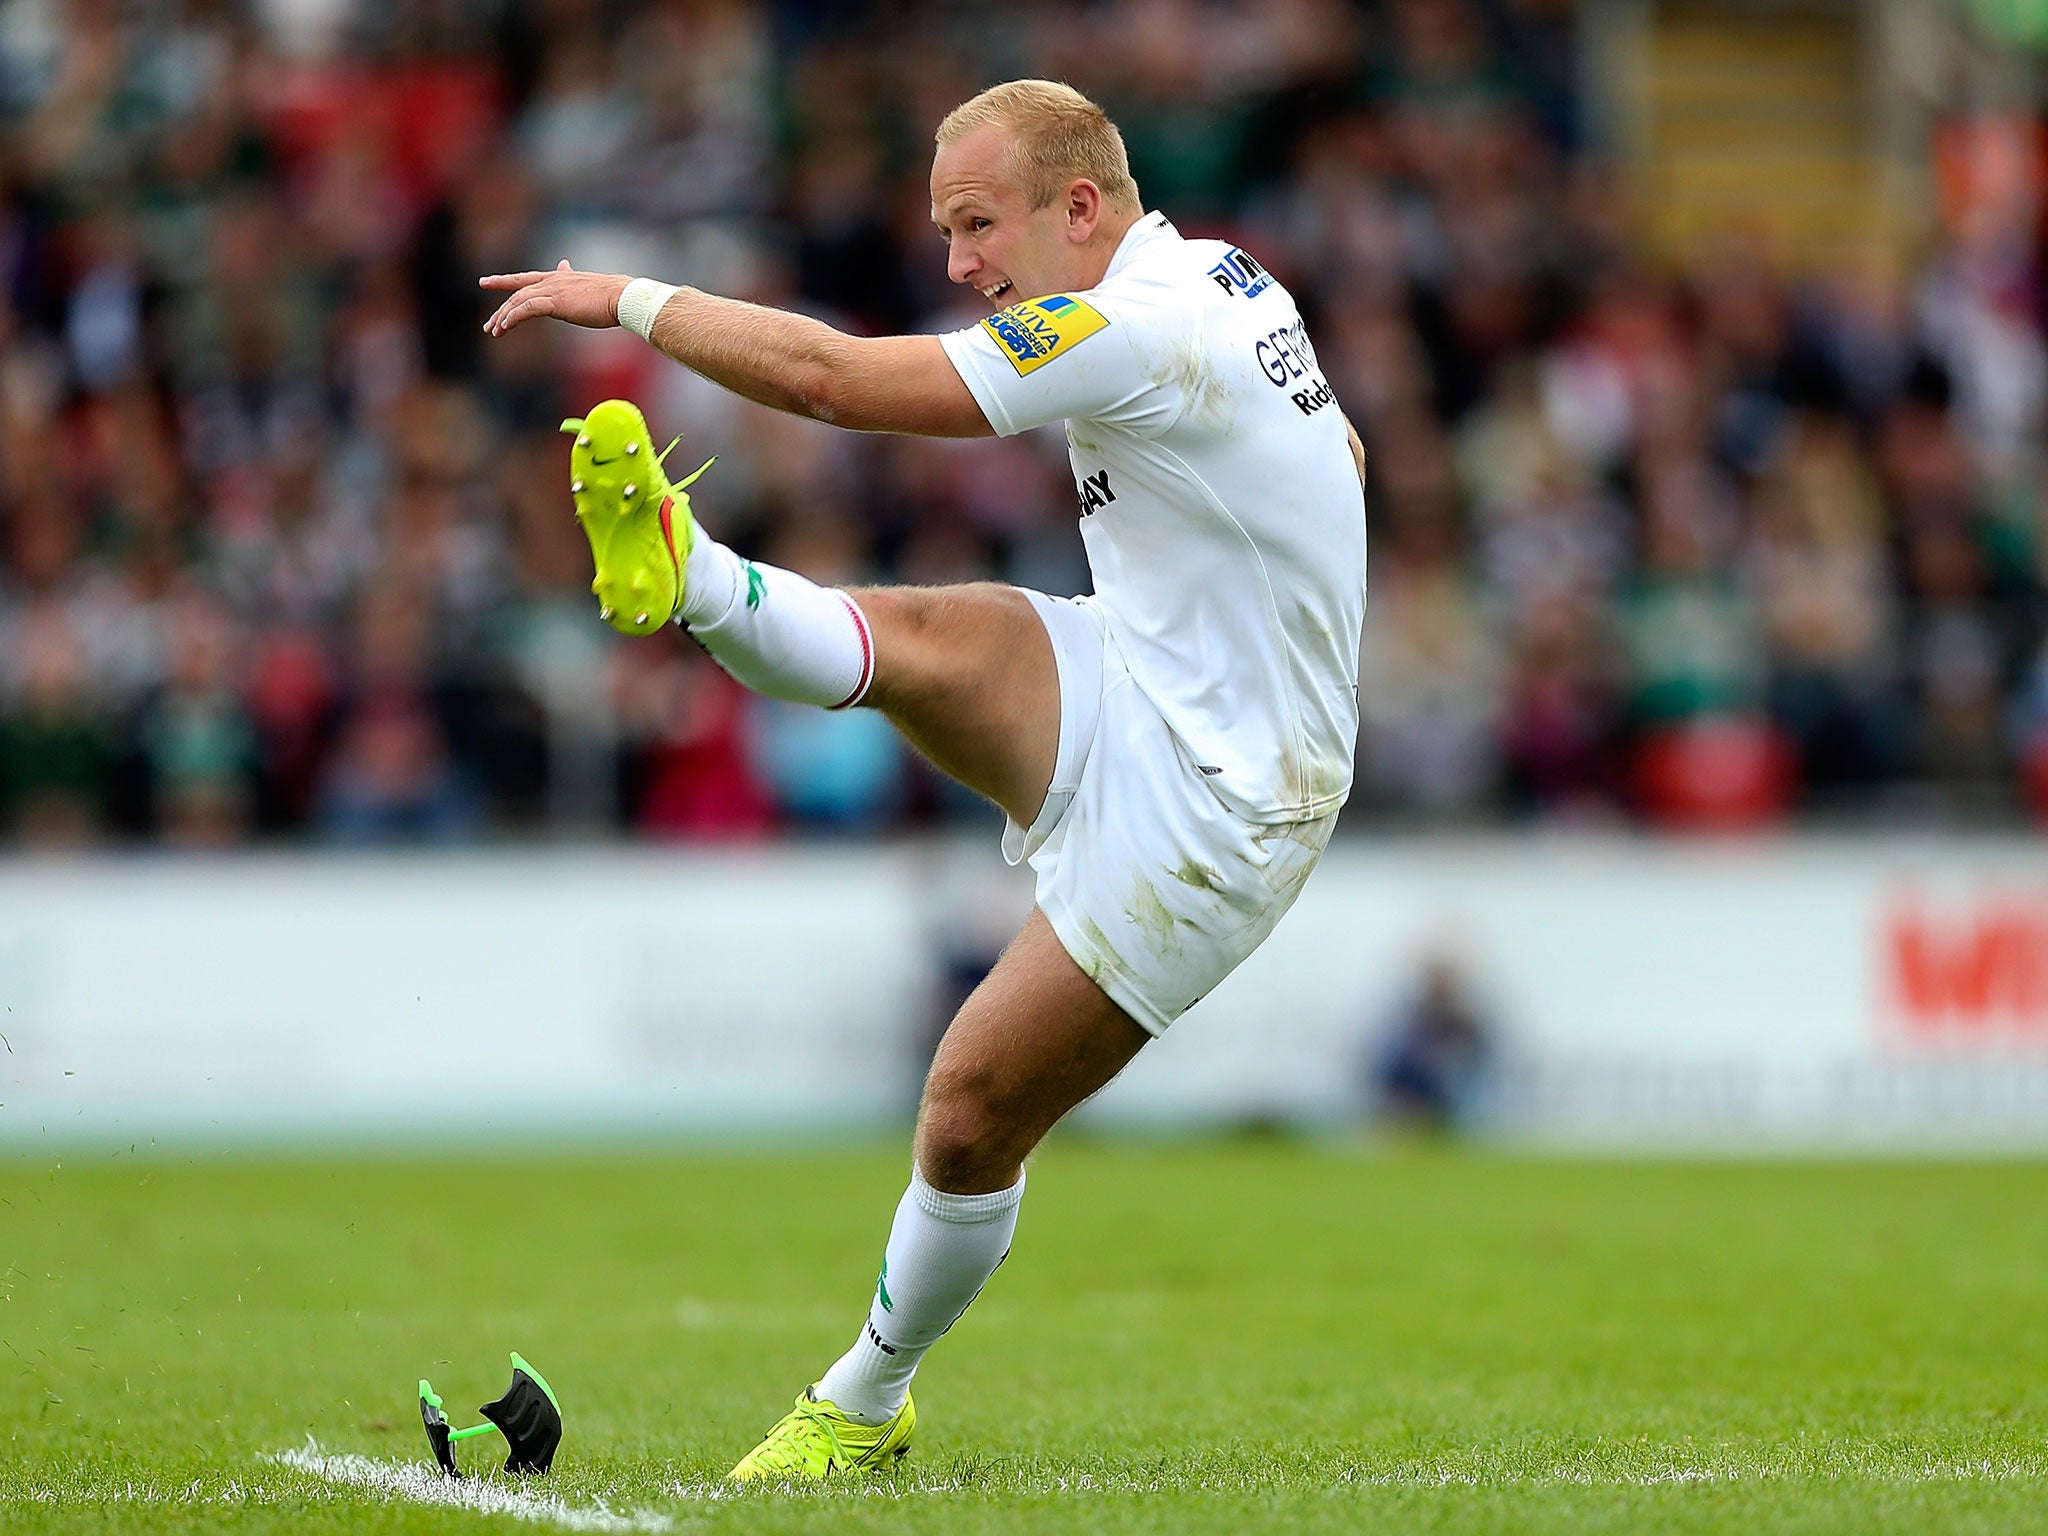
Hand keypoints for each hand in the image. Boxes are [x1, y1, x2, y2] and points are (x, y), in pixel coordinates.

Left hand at [478, 260, 630, 336]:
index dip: (504, 281)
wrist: (623, 297)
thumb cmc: (611, 295)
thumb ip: (571, 278)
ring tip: (493, 331)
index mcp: (558, 277)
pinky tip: (505, 327)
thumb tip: (565, 265)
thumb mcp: (586, 285)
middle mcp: (551, 280)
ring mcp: (552, 290)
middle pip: (517, 293)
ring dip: (503, 318)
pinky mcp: (555, 302)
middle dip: (501, 309)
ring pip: (518, 301)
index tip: (486, 282)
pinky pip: (527, 309)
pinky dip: (514, 317)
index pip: (525, 278)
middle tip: (489, 326)